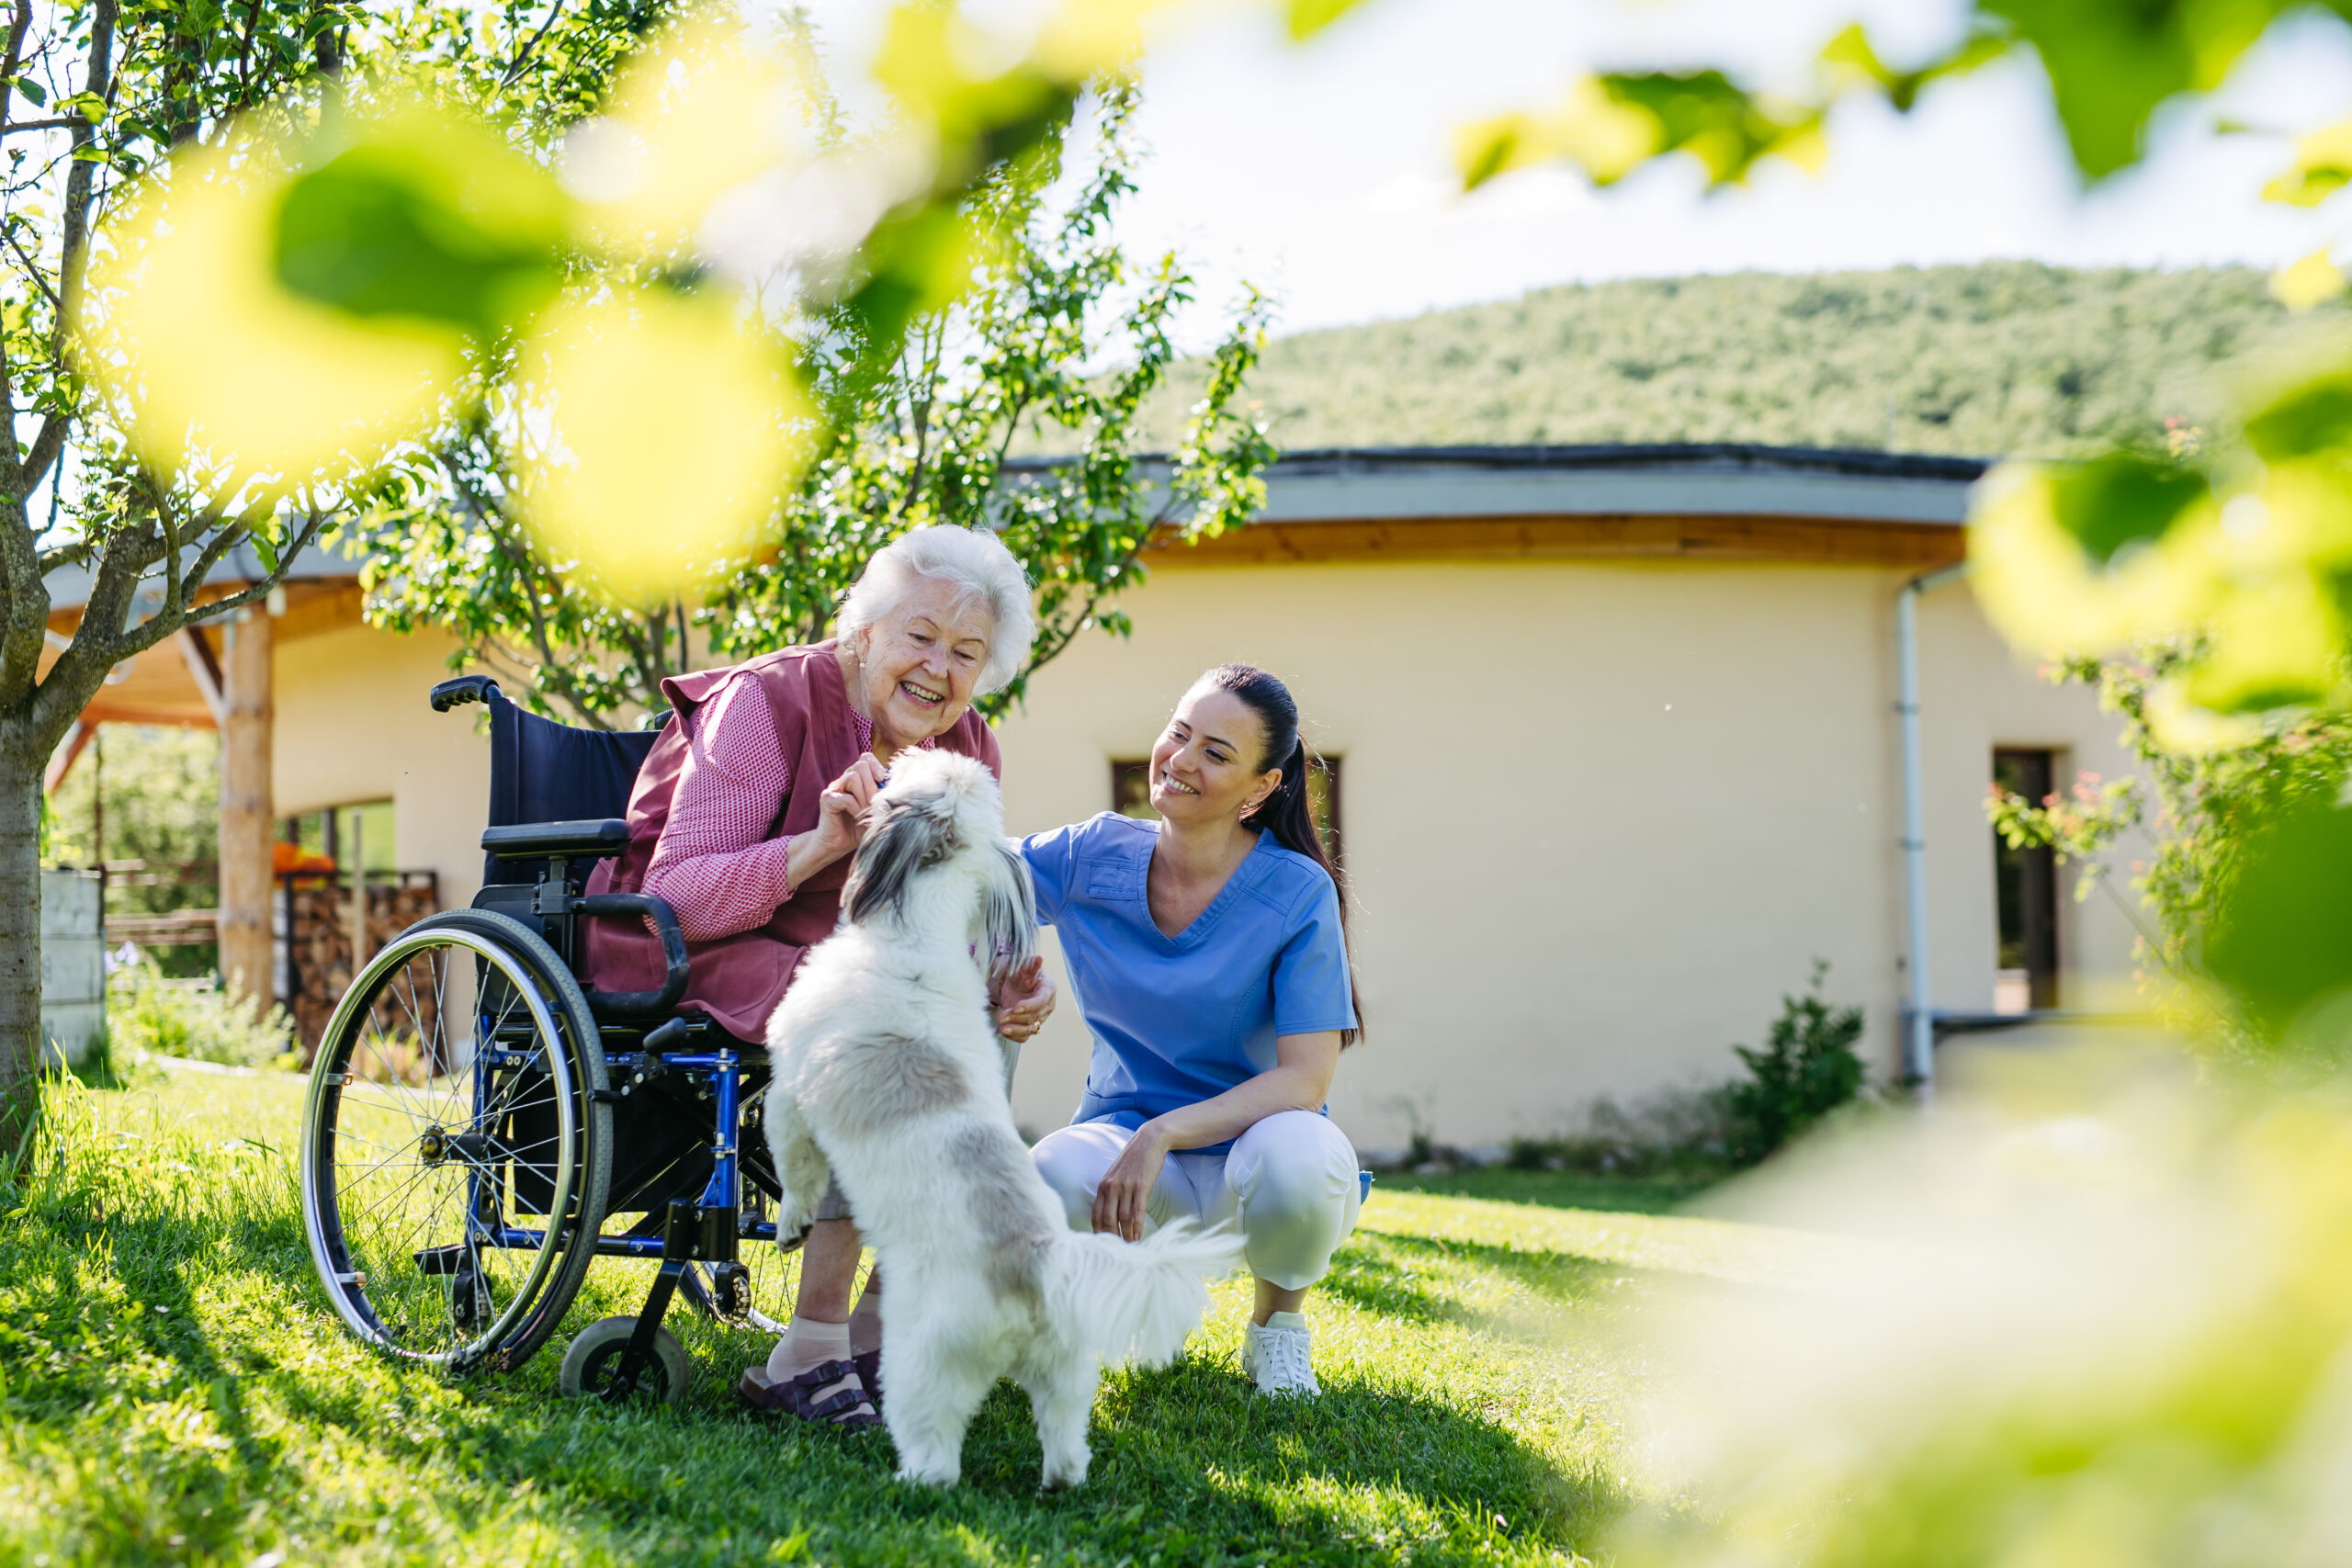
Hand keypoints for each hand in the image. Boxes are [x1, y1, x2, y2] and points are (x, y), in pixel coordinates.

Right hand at [814, 754, 888, 859]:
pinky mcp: (827, 799)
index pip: (866, 758)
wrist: (839, 844)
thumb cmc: (861, 826)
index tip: (883, 780)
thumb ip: (887, 794)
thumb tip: (903, 778)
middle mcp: (844, 779)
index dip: (876, 766)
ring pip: (853, 777)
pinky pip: (846, 797)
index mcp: (857, 778)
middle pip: (861, 765)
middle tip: (874, 803)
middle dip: (872, 786)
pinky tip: (856, 816)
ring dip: (864, 796)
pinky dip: (855, 808)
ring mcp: (834, 787)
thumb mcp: (878, 808)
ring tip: (865, 811)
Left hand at [991, 956, 1054, 1042]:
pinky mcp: (1029, 1026)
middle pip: (1035, 1016)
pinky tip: (1003, 1031)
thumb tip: (1038, 958)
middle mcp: (1046, 1005)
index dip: (1030, 1005)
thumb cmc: (1021, 971)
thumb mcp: (1023, 965)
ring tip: (1001, 1028)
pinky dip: (1013, 1036)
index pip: (1042, 1000)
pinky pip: (1024, 1036)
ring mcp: (1039, 1017)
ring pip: (1030, 1029)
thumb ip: (1031, 963)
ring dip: (1015, 1029)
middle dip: (1017, 1017)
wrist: (1013, 982)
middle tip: (1001, 1016)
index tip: (1016, 1007)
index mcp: (1048, 988)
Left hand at [1090, 1123, 1169, 1242]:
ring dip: (1126, 1234)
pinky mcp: (1140, 1186)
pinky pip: (1137, 1211)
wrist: (1148, 1141)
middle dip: (1112, 1237)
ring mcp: (1125, 1187)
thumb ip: (1110, 1192)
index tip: (1103, 1244)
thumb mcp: (1116, 1175)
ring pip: (1123, 1217)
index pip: (1095, 1215)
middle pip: (1108, 1219)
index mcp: (1103, 1186)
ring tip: (1130, 1246)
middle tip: (1117, 1250)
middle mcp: (1111, 1187)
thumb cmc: (1133, 1161)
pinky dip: (1137, 1226)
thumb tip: (1109, 1213)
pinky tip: (1139, 1236)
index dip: (1098, 1231)